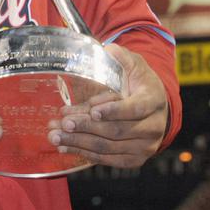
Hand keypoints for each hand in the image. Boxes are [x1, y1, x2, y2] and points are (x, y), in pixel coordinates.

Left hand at [47, 43, 167, 167]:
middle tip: (63, 122)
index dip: (114, 110)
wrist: (154, 106)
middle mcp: (153, 127)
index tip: (93, 110)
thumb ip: (121, 57)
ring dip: (79, 142)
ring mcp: (144, 147)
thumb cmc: (140, 82)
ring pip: (108, 147)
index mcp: (154, 101)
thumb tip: (107, 49)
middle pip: (116, 131)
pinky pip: (107, 159)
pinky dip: (84, 153)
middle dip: (87, 126)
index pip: (135, 109)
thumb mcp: (134, 64)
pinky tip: (65, 147)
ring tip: (55, 135)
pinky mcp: (134, 159)